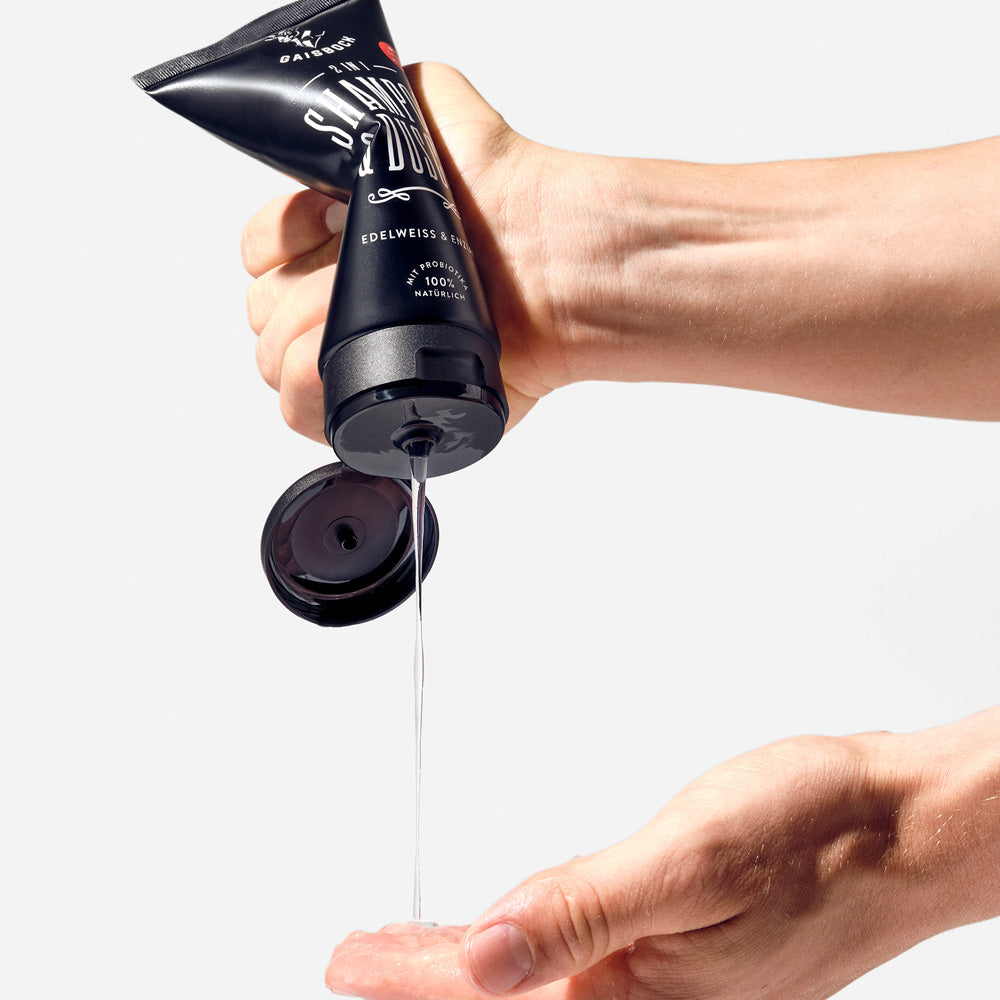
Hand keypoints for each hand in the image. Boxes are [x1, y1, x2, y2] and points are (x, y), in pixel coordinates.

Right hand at [241, 63, 580, 441]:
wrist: (552, 262)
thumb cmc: (502, 192)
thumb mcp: (435, 109)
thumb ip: (384, 91)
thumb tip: (357, 88)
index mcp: (340, 237)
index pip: (261, 250)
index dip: (274, 239)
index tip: (321, 221)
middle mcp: (345, 295)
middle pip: (263, 311)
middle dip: (293, 295)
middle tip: (349, 278)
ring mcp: (362, 350)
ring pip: (275, 363)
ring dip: (299, 343)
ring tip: (353, 320)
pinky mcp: (385, 399)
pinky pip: (309, 415)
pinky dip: (306, 397)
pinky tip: (338, 369)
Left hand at [325, 713, 999, 999]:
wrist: (899, 823)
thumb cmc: (818, 837)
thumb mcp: (690, 864)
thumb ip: (581, 912)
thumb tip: (484, 958)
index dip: (411, 978)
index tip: (347, 961)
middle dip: (426, 978)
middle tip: (358, 957)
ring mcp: (667, 979)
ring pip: (539, 977)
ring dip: (468, 964)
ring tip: (408, 948)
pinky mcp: (680, 946)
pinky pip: (580, 953)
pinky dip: (526, 941)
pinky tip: (507, 932)